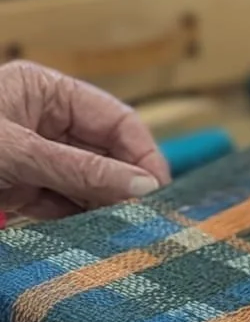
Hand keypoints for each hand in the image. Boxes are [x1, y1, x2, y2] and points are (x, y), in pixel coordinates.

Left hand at [0, 61, 169, 217]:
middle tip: (145, 213)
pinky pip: (61, 204)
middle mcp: (44, 120)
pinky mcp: (19, 188)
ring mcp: (33, 156)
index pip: (115, 119)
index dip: (143, 153)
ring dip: (104, 204)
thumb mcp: (18, 152)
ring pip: (86, 182)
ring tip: (123, 225)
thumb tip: (146, 187)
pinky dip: (77, 219)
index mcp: (45, 90)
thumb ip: (81, 170)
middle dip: (124, 183)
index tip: (160, 187)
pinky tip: (93, 231)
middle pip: (105, 153)